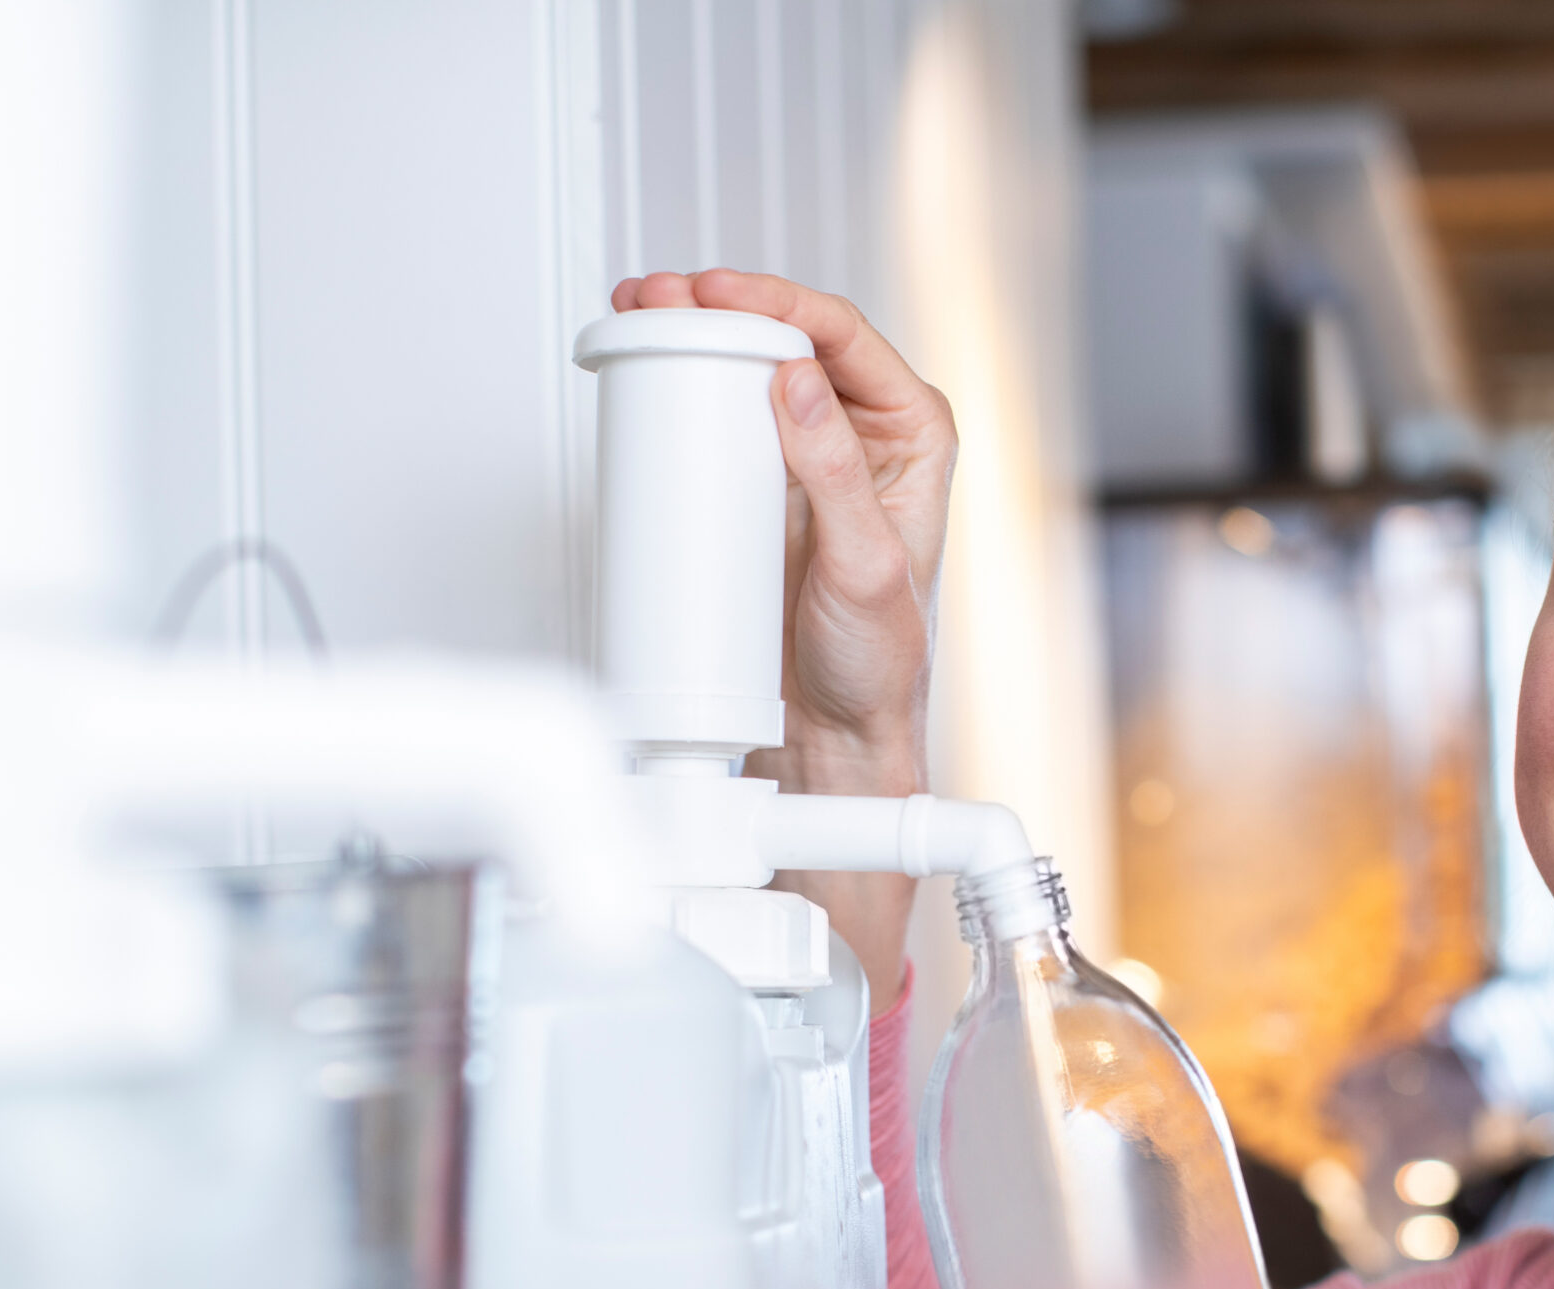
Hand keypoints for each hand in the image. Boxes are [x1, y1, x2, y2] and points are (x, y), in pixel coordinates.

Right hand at [608, 270, 952, 1006]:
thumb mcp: (863, 565)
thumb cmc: (876, 663)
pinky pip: (721, 410)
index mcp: (914, 432)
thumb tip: (797, 381)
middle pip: (789, 334)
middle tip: (658, 298)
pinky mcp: (762, 479)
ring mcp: (810, 450)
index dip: (775, 299)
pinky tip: (648, 362)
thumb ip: (836, 473)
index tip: (716, 295)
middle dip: (721, 304)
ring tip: (639, 316)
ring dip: (695, 332)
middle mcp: (867, 431)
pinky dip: (684, 380)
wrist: (831, 729)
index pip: (842, 334)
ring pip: (751, 363)